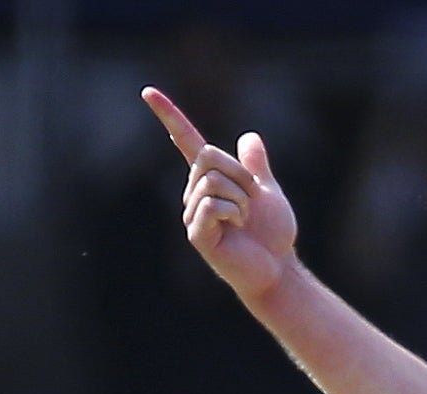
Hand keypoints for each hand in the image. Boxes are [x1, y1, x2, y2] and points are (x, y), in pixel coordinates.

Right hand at [146, 89, 300, 303]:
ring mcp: (193, 214)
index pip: (185, 141)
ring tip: (245, 220)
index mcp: (210, 179)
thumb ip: (256, 167)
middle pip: (208, 156)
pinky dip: (234, 212)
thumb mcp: (269, 193)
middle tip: (251, 201)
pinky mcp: (197, 234)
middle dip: (240, 175)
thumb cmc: (272, 236)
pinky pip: (212, 204)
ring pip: (212, 181)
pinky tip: (238, 228)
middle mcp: (195, 193)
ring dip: (241, 198)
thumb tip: (250, 137)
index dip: (168, 115)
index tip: (147, 91)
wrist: (279, 269)